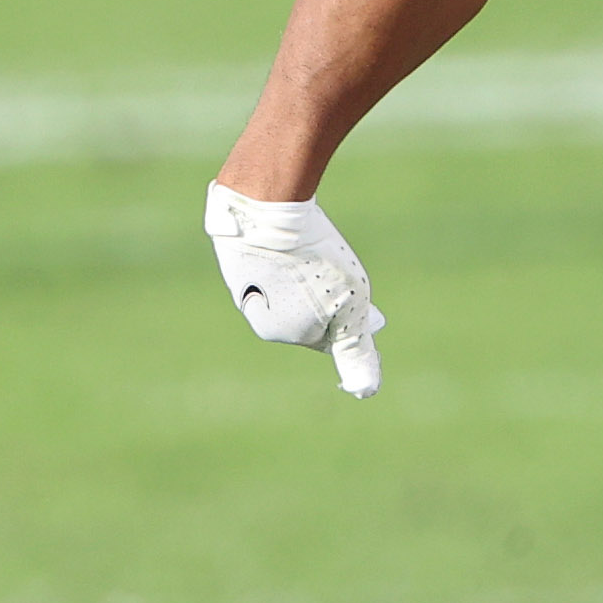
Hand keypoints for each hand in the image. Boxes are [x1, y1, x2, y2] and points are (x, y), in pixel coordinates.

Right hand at [203, 182, 385, 397]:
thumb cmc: (313, 262)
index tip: (361, 298)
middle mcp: (254, 312)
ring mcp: (241, 280)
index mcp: (277, 330)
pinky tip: (292, 236)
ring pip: (289, 284)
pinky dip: (288, 252)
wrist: (266, 210)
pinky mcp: (236, 250)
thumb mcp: (348, 311)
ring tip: (314, 249)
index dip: (350, 314)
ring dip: (307, 273)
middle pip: (307, 310)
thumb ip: (356, 352)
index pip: (327, 333)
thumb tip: (365, 391)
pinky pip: (271, 258)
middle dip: (329, 296)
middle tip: (339, 269)